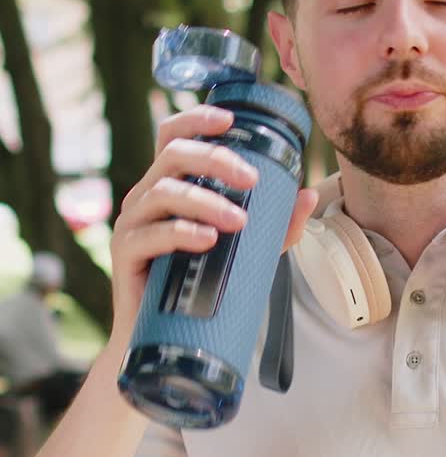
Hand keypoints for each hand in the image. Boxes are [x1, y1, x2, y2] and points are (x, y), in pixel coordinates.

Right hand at [108, 106, 318, 350]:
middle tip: (251, 179)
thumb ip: (275, 225)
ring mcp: (132, 223)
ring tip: (239, 221)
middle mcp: (146, 196)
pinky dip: (182, 233)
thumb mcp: (246, 249)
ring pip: (164, 192)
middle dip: (214, 159)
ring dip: (206, 201)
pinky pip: (151, 234)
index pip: (173, 135)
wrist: (163, 336)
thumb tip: (308, 196)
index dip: (197, 119)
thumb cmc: (201, 284)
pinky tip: (208, 240)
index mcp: (169, 185)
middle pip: (172, 154)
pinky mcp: (125, 253)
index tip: (230, 120)